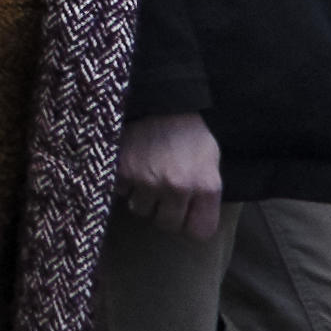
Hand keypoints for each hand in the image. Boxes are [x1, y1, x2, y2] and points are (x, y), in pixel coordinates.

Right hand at [114, 108, 229, 246]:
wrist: (161, 98)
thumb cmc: (189, 132)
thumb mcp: (210, 162)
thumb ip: (204, 195)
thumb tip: (192, 223)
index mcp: (205, 186)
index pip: (199, 232)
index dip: (190, 223)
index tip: (185, 213)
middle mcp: (177, 187)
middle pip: (166, 224)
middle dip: (164, 210)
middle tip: (163, 191)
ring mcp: (147, 179)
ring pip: (140, 209)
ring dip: (142, 197)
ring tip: (146, 175)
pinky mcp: (122, 170)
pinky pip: (120, 191)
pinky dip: (123, 182)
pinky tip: (131, 165)